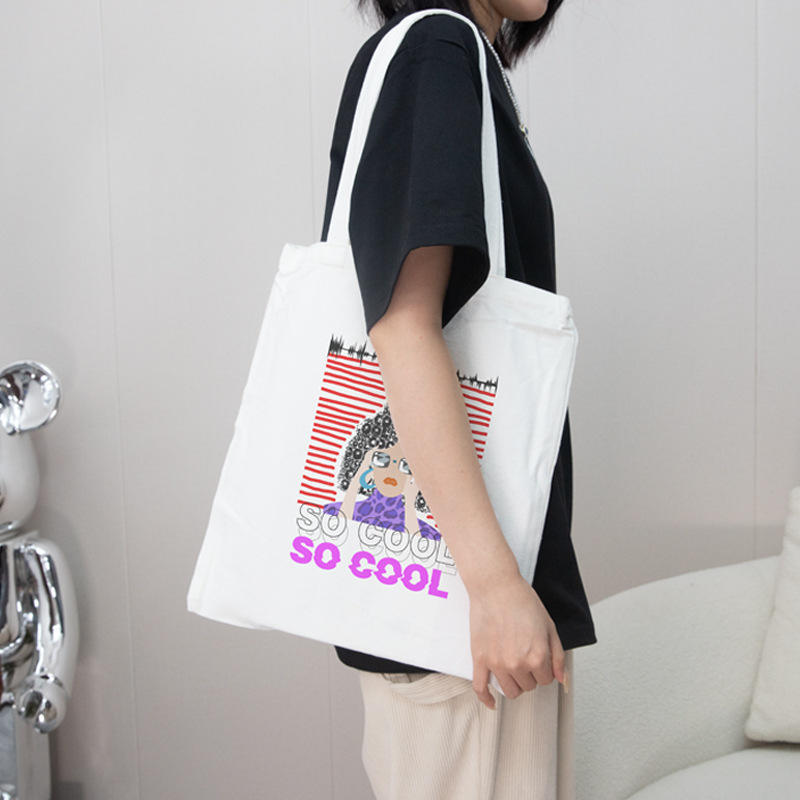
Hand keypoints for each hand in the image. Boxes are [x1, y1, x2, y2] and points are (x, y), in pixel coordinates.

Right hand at [469, 573, 565, 709]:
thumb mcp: (549, 626)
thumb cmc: (522, 601)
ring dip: (514, 682)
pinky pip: (481, 688)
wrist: (495, 586)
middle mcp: (517, 664)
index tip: (539, 656)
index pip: (546, 680)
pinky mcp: (480, 659)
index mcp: (537, 656)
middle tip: (524, 654)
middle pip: (528, 686)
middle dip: (530, 675)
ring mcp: (497, 663)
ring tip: (512, 666)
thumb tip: (562, 679)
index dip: (544, 668)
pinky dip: (486, 699)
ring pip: (510, 691)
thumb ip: (558, 655)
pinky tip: (492, 702)